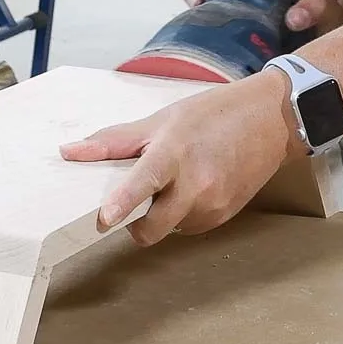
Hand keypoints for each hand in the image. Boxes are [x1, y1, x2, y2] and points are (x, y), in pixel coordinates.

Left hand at [60, 70, 293, 246]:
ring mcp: (214, 202)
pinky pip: (192, 226)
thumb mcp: (163, 118)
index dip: (124, 202)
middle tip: (133, 209)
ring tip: (179, 184)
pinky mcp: (226, 214)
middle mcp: (197, 183)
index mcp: (175, 153)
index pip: (145, 181)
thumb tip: (70, 152)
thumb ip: (116, 140)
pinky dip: (186, 214)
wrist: (272, 121)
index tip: (105, 219)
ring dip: (166, 216)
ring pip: (172, 229)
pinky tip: (198, 188)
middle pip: (153, 228)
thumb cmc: (216, 115)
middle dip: (138, 227)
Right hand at [180, 0, 342, 34]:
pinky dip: (198, 20)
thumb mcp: (323, 2)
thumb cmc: (324, 9)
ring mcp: (236, 0)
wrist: (326, 32)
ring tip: (196, 11)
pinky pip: (208, 17)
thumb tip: (293, 20)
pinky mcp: (233, 22)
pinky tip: (199, 29)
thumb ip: (314, 6)